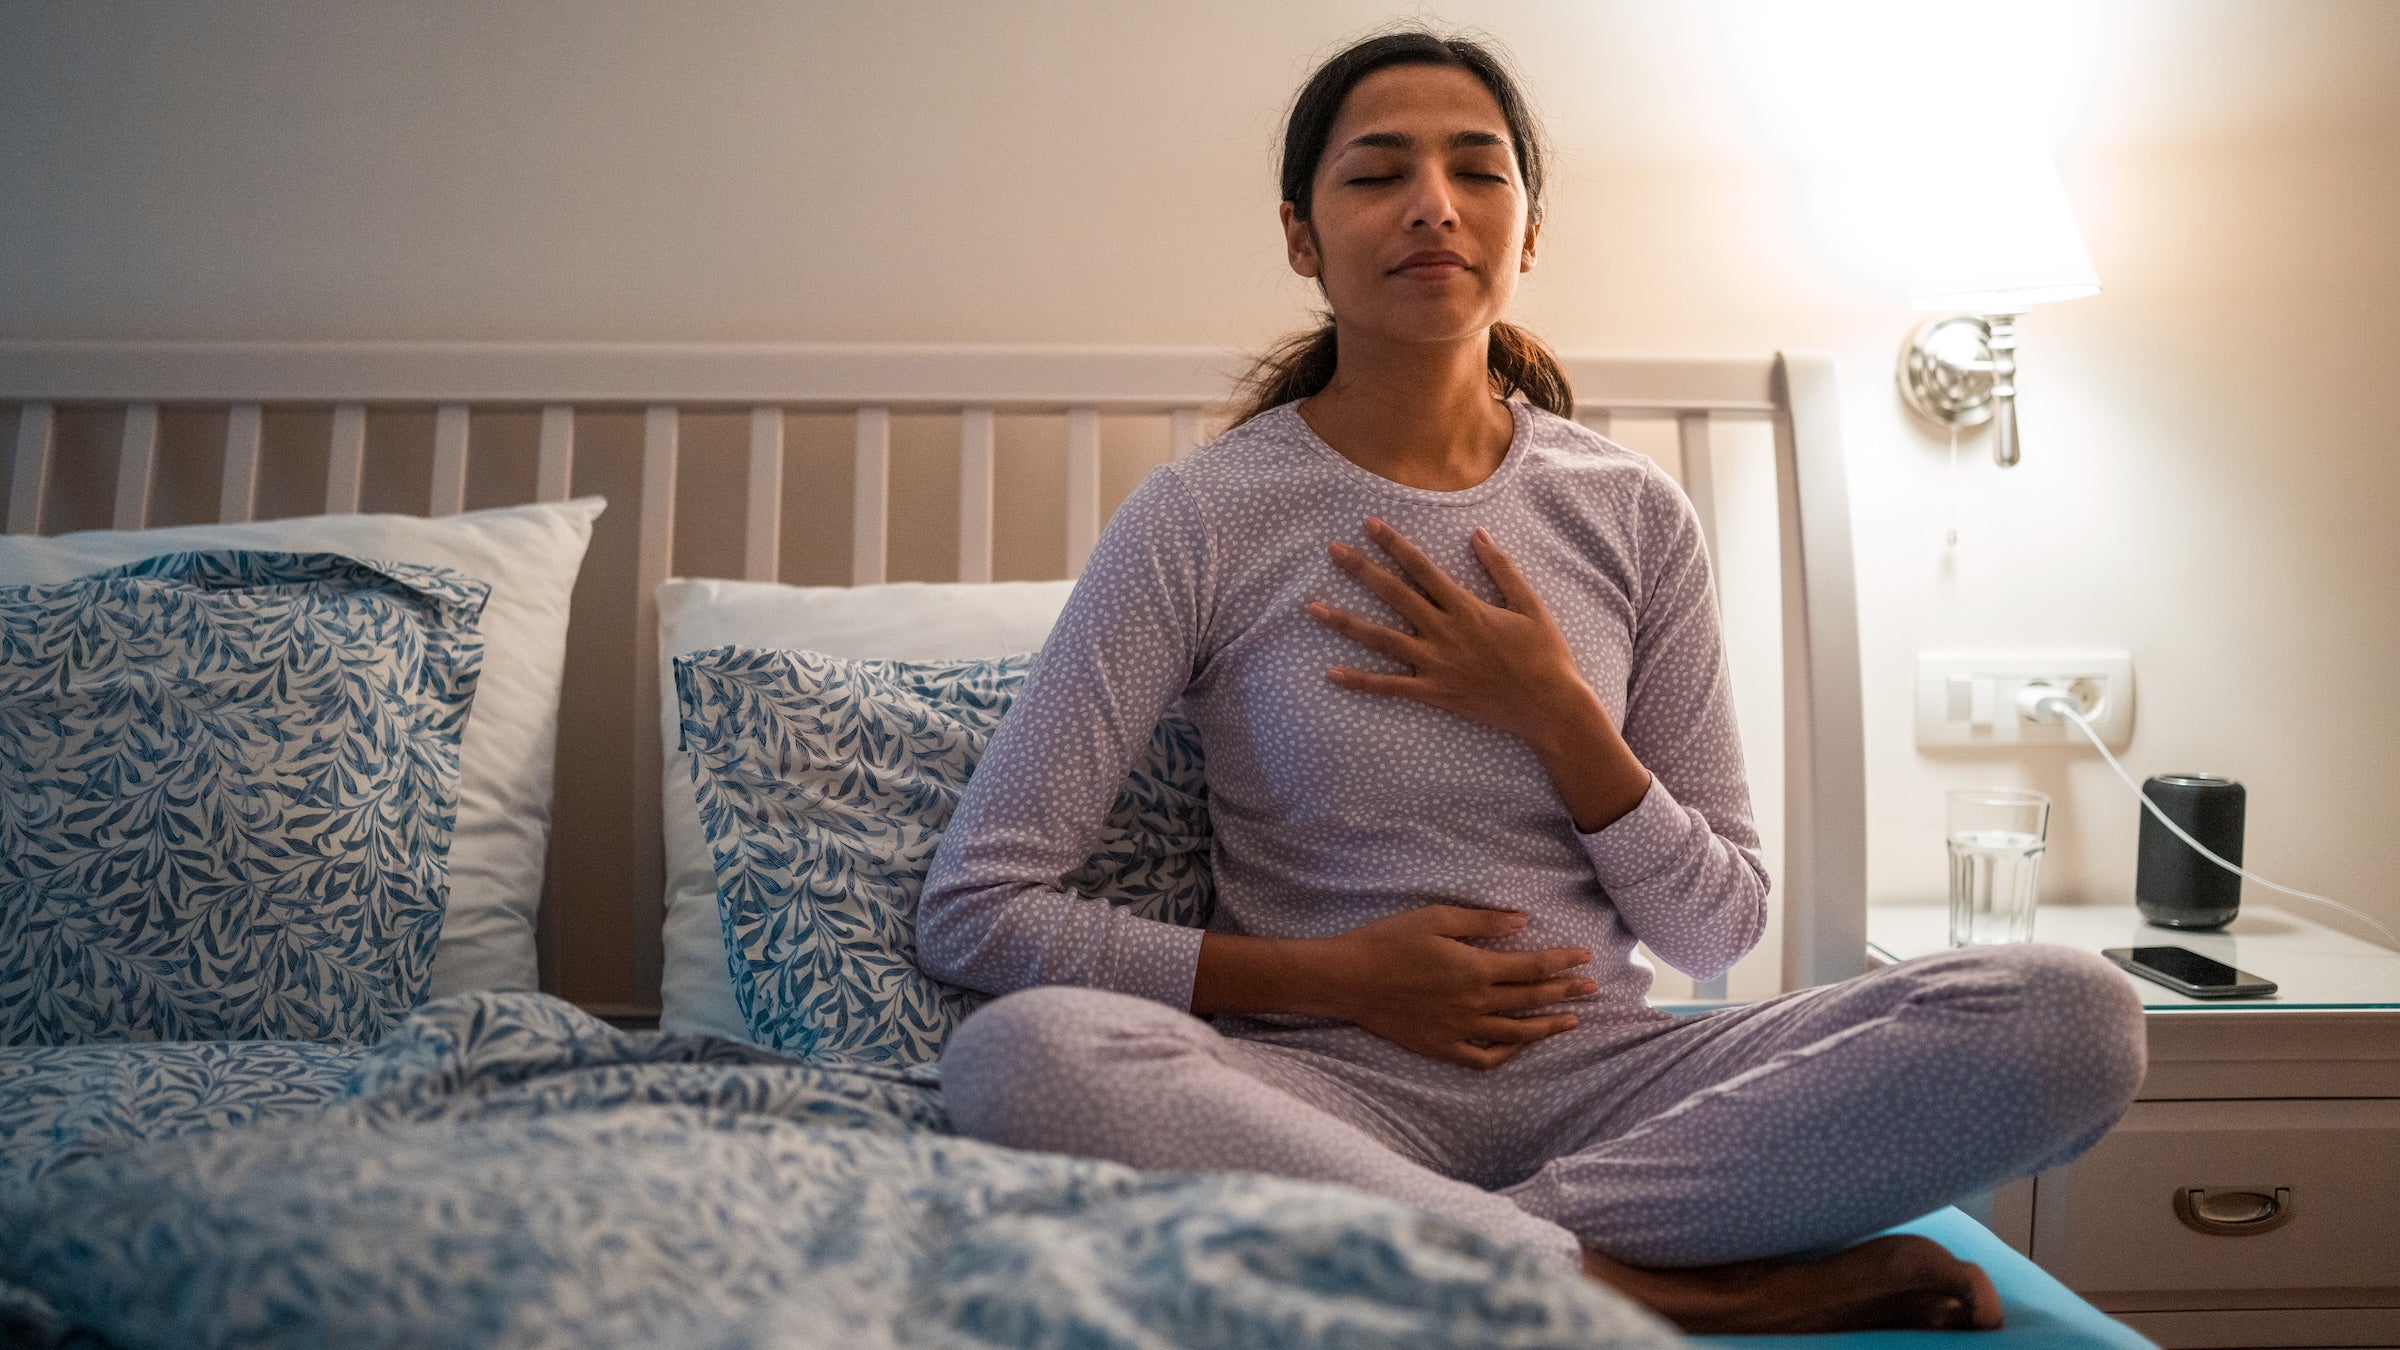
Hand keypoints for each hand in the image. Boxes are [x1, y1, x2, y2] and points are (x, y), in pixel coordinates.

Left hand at [1309, 518, 1589, 746]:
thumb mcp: (1529, 605)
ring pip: (1382, 640)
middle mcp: (1445, 632)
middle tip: (1331, 551)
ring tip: (1313, 608)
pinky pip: (1390, 687)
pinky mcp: (1434, 693)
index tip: (1368, 524)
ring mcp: (1436, 664)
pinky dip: (1360, 681)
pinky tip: (1330, 673)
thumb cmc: (1545, 654)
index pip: (1422, 568)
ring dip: (1346, 622)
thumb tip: (1477, 534)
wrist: (1551, 706)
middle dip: (1361, 570)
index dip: (1394, 544)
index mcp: (1466, 607)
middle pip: (1394, 595)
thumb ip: (1502, 569)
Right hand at [1317, 905, 1595, 1069]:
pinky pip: (1483, 1058)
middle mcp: (1474, 1003)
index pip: (1532, 966)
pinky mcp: (1441, 1047)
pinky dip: (1507, 1054)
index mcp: (1475, 968)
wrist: (1348, 979)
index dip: (1562, 962)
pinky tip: (1520, 1045)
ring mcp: (1459, 1029)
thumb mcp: (1436, 917)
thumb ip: (1483, 921)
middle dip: (1566, 992)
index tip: (1585, 958)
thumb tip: (1523, 922)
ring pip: (1516, 1033)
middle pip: (1531, 1000)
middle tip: (1592, 988)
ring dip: (1547, 1027)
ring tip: (1571, 1022)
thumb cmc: (1388, 941)